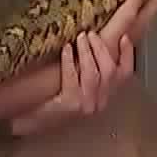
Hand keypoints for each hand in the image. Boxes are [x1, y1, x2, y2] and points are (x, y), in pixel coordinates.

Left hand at [9, 30, 133, 135]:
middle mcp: (98, 104)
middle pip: (110, 72)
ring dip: (87, 52)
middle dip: (101, 49)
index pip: (124, 75)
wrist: (28, 122)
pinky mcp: (69, 106)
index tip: (123, 37)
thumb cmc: (49, 103)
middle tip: (91, 34)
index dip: (127, 55)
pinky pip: (73, 78)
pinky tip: (66, 49)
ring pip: (93, 74)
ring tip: (81, 37)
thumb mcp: (76, 88)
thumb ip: (89, 71)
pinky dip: (70, 61)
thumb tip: (95, 43)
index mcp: (103, 98)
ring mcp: (85, 106)